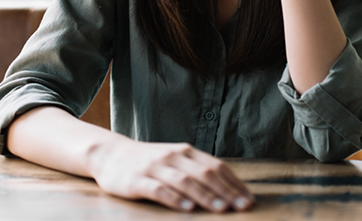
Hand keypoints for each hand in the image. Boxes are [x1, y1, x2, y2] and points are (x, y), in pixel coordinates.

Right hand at [87, 137, 253, 212]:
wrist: (112, 155)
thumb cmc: (150, 162)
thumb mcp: (175, 160)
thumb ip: (196, 170)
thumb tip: (226, 188)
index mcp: (186, 152)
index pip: (216, 166)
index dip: (234, 183)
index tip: (249, 200)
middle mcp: (174, 157)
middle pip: (205, 173)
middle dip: (226, 190)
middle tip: (243, 207)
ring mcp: (156, 168)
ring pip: (185, 181)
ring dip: (205, 195)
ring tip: (221, 208)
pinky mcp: (139, 180)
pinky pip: (159, 189)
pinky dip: (175, 198)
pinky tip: (187, 208)